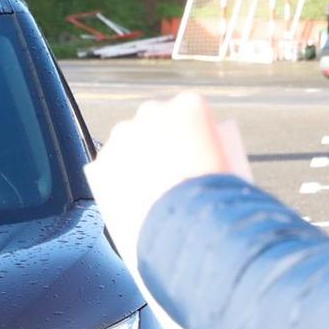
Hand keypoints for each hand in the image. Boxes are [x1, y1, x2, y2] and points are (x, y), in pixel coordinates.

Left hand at [86, 93, 240, 245]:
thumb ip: (208, 159)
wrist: (189, 223)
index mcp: (190, 105)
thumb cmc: (217, 199)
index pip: (190, 113)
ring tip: (143, 189)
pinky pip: (106, 168)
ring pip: (127, 143)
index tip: (191, 154)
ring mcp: (124, 134)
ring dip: (133, 159)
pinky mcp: (103, 161)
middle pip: (154, 123)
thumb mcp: (225, 169)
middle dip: (158, 143)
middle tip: (166, 172)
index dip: (191, 135)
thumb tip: (197, 170)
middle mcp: (154, 110)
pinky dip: (113, 180)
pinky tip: (124, 199)